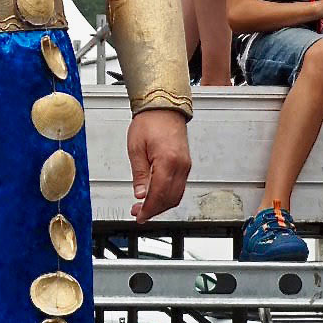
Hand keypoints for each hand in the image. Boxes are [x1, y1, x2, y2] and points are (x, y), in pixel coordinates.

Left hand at [127, 108, 190, 223]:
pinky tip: (156, 196)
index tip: (139, 216)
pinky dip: (168, 195)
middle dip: (154, 210)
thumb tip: (140, 195)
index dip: (149, 209)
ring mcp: (185, 166)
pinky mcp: (185, 164)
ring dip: (161, 204)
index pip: (159, 194)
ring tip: (145, 206)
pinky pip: (179, 186)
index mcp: (167, 161)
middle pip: (170, 198)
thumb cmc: (149, 121)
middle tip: (139, 213)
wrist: (164, 107)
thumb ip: (139, 174)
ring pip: (176, 195)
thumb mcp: (136, 148)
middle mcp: (180, 166)